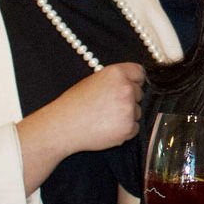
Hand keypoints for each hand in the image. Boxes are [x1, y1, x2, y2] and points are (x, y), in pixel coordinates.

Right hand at [24, 62, 145, 157]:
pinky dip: (125, 130)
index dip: (133, 80)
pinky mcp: (128, 127)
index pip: (139, 72)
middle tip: (108, 106)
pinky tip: (107, 128)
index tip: (128, 86)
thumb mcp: (93, 81)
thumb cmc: (74, 104)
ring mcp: (128, 109)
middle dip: (128, 99)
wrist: (63, 126)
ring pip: (137, 111)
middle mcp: (126, 88)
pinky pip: (135, 128)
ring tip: (104, 118)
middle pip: (139, 93)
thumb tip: (129, 82)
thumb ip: (114, 80)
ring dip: (126, 116)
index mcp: (116, 73)